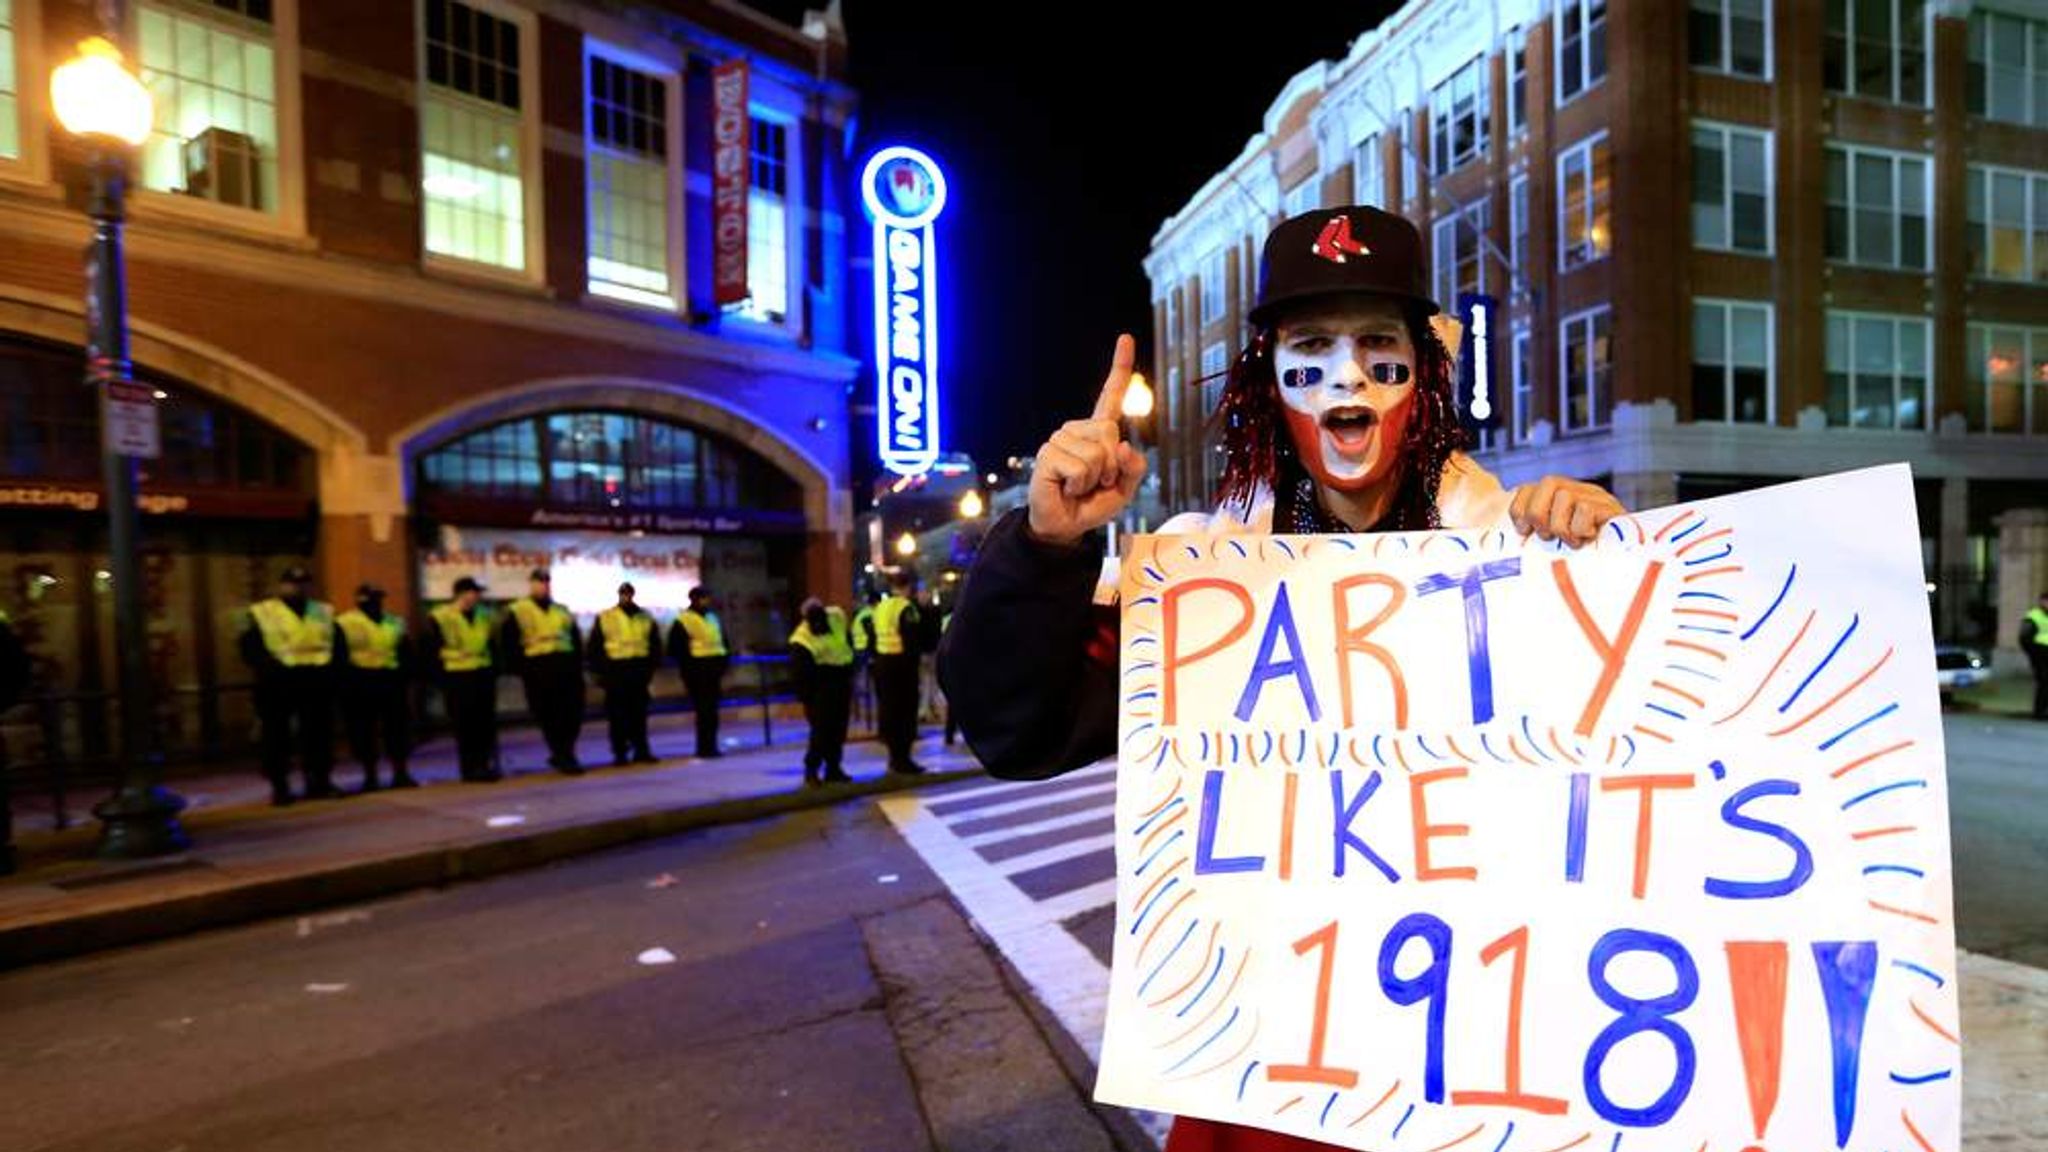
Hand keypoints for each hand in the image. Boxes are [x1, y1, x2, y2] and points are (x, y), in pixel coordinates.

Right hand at [1027, 334, 1146, 545]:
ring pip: (1097, 453)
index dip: (1120, 367)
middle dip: (1111, 466)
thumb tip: (1124, 447)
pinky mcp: (1048, 454)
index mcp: (1098, 432)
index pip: (1111, 395)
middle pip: (1111, 433)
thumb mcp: (1125, 489)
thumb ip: (1135, 468)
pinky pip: (1081, 467)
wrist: (1065, 526)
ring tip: (1078, 486)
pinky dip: (1080, 484)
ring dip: (1094, 479)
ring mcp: (1060, 439)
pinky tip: (1066, 487)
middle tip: (1095, 482)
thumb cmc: (1093, 504)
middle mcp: (1078, 429)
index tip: (1125, 338)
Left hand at [1509, 475, 1626, 547]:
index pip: (1528, 488)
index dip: (1519, 510)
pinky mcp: (1610, 508)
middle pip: (1548, 483)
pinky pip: (1585, 509)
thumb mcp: (1548, 543)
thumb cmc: (1577, 557)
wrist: (1624, 559)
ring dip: (1561, 526)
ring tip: (1571, 540)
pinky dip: (1579, 529)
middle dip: (1540, 515)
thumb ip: (1531, 536)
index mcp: (1555, 495)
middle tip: (1549, 536)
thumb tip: (1502, 541)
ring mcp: (1595, 496)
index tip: (1523, 532)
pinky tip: (1587, 538)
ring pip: (1566, 496)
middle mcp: (1576, 489)